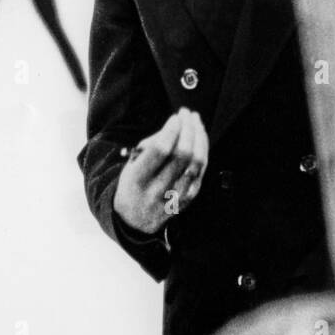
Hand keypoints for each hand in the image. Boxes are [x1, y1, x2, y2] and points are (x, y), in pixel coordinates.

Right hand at [113, 108, 208, 234]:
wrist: (134, 220)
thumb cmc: (133, 184)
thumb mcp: (131, 165)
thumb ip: (151, 146)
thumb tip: (176, 126)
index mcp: (137, 179)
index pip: (161, 150)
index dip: (172, 130)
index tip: (175, 117)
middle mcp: (156, 190)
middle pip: (182, 154)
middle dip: (188, 129)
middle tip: (187, 114)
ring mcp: (174, 197)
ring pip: (195, 163)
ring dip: (199, 137)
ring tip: (195, 121)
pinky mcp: (187, 200)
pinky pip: (200, 171)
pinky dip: (203, 151)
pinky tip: (200, 138)